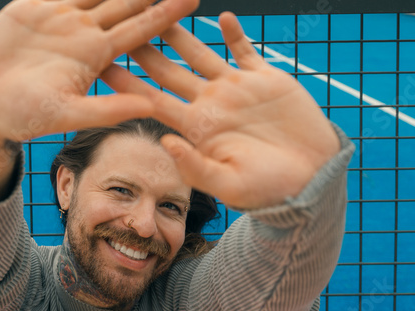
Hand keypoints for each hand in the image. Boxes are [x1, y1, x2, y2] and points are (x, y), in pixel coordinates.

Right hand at [0, 0, 197, 141]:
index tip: (192, 0)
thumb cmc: (25, 115)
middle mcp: (86, 33)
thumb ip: (107, 109)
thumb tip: (150, 108)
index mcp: (98, 55)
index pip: (141, 29)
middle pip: (127, 2)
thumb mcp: (68, 113)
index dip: (166, 14)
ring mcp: (62, 17)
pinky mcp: (36, 6)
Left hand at [101, 12, 340, 208]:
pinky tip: (222, 16)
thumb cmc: (269, 188)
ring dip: (181, 33)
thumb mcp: (229, 185)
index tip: (102, 66)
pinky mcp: (265, 79)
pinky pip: (245, 50)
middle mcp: (211, 105)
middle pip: (168, 72)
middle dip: (144, 50)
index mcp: (197, 129)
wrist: (311, 178)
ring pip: (201, 54)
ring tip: (160, 11)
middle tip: (121, 28)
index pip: (152, 102)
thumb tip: (166, 142)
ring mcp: (236, 89)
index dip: (126, 85)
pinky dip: (235, 33)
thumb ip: (195, 167)